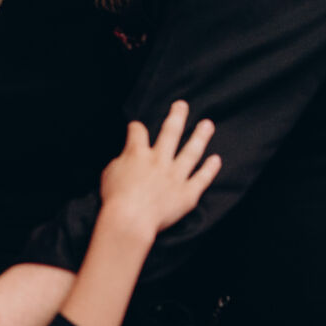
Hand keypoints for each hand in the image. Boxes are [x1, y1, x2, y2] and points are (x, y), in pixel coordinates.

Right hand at [99, 100, 220, 235]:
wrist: (130, 220)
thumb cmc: (115, 199)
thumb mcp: (109, 173)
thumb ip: (120, 161)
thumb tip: (126, 158)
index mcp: (137, 153)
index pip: (137, 132)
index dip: (135, 128)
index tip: (136, 127)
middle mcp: (159, 160)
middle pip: (170, 132)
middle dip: (176, 116)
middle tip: (182, 105)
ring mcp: (175, 176)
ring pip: (191, 152)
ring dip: (200, 136)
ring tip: (207, 124)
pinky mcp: (187, 194)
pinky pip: (202, 179)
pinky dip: (210, 169)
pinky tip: (216, 159)